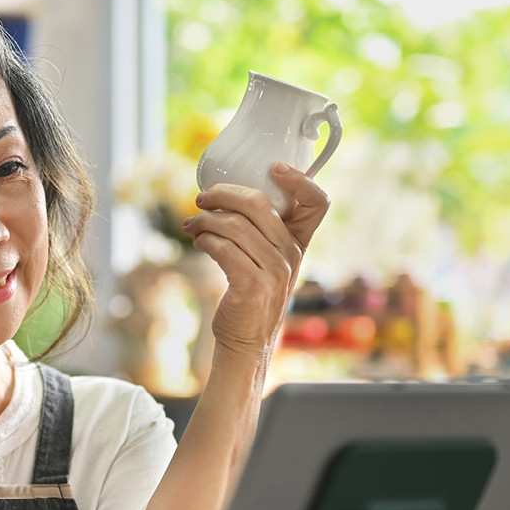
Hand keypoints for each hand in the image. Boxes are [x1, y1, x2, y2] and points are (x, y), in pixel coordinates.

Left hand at [182, 164, 330, 359]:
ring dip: (205, 220)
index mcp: (299, 243)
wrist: (247, 341)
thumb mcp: (268, 262)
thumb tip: (221, 196)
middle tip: (202, 199)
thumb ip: (260, 232)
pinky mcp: (251, 285)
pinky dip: (204, 240)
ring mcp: (274, 271)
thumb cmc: (252, 295)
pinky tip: (198, 242)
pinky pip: (222, 248)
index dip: (300, 180)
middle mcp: (291, 254)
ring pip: (233, 225)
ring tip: (192, 224)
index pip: (317, 203)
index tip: (274, 168)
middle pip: (258, 203)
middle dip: (222, 193)